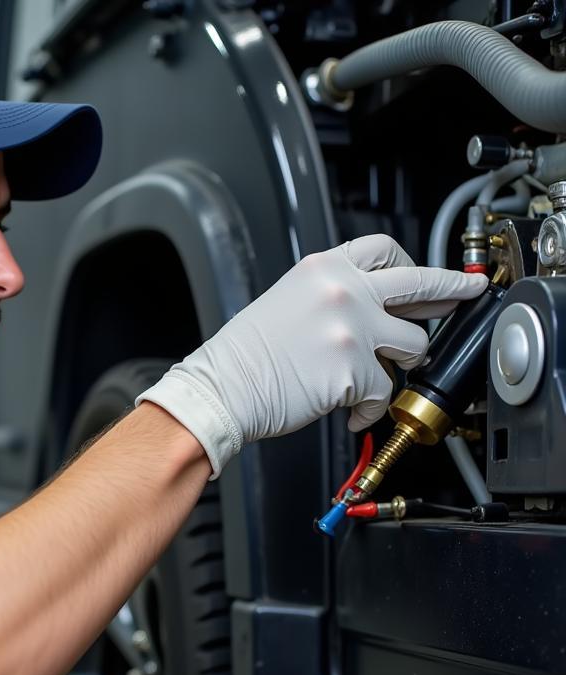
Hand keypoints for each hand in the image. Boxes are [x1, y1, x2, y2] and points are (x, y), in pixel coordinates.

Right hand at [135, 233, 486, 476]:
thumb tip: (374, 311)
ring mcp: (354, 330)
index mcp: (324, 269)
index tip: (426, 275)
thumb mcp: (287, 301)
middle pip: (421, 285)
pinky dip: (369, 408)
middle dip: (451, 291)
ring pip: (415, 345)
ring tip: (375, 378)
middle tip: (466, 294)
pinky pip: (385, 392)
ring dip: (403, 365)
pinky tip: (348, 411)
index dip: (412, 264)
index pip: (385, 250)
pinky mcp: (356, 371)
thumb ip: (332, 296)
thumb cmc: (244, 357)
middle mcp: (344, 292)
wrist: (222, 390)